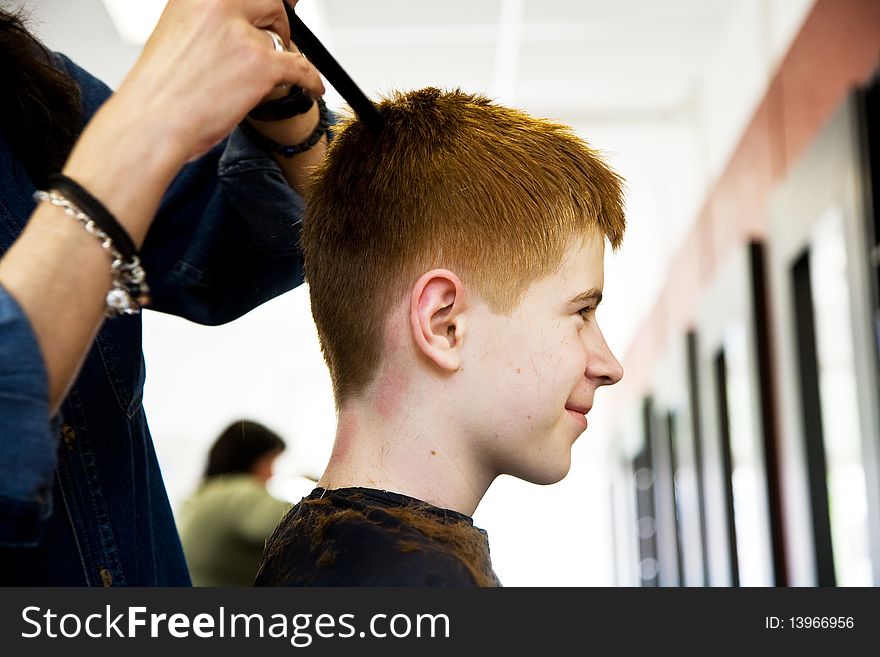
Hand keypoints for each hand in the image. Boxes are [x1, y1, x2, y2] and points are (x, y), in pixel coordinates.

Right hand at [109, 0, 324, 161]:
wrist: (150, 121)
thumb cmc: (158, 90)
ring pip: (281, 37)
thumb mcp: (177, 36)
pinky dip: (311, 80)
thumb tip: (236, 26)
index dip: (263, 4)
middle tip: (280, 34)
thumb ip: (208, 24)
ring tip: (273, 72)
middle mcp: (218, 4)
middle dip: (277, 21)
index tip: (276, 6)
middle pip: (269, 2)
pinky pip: (301, 66)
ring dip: (281, 55)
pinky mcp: (260, 65)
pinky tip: (313, 86)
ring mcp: (242, 34)